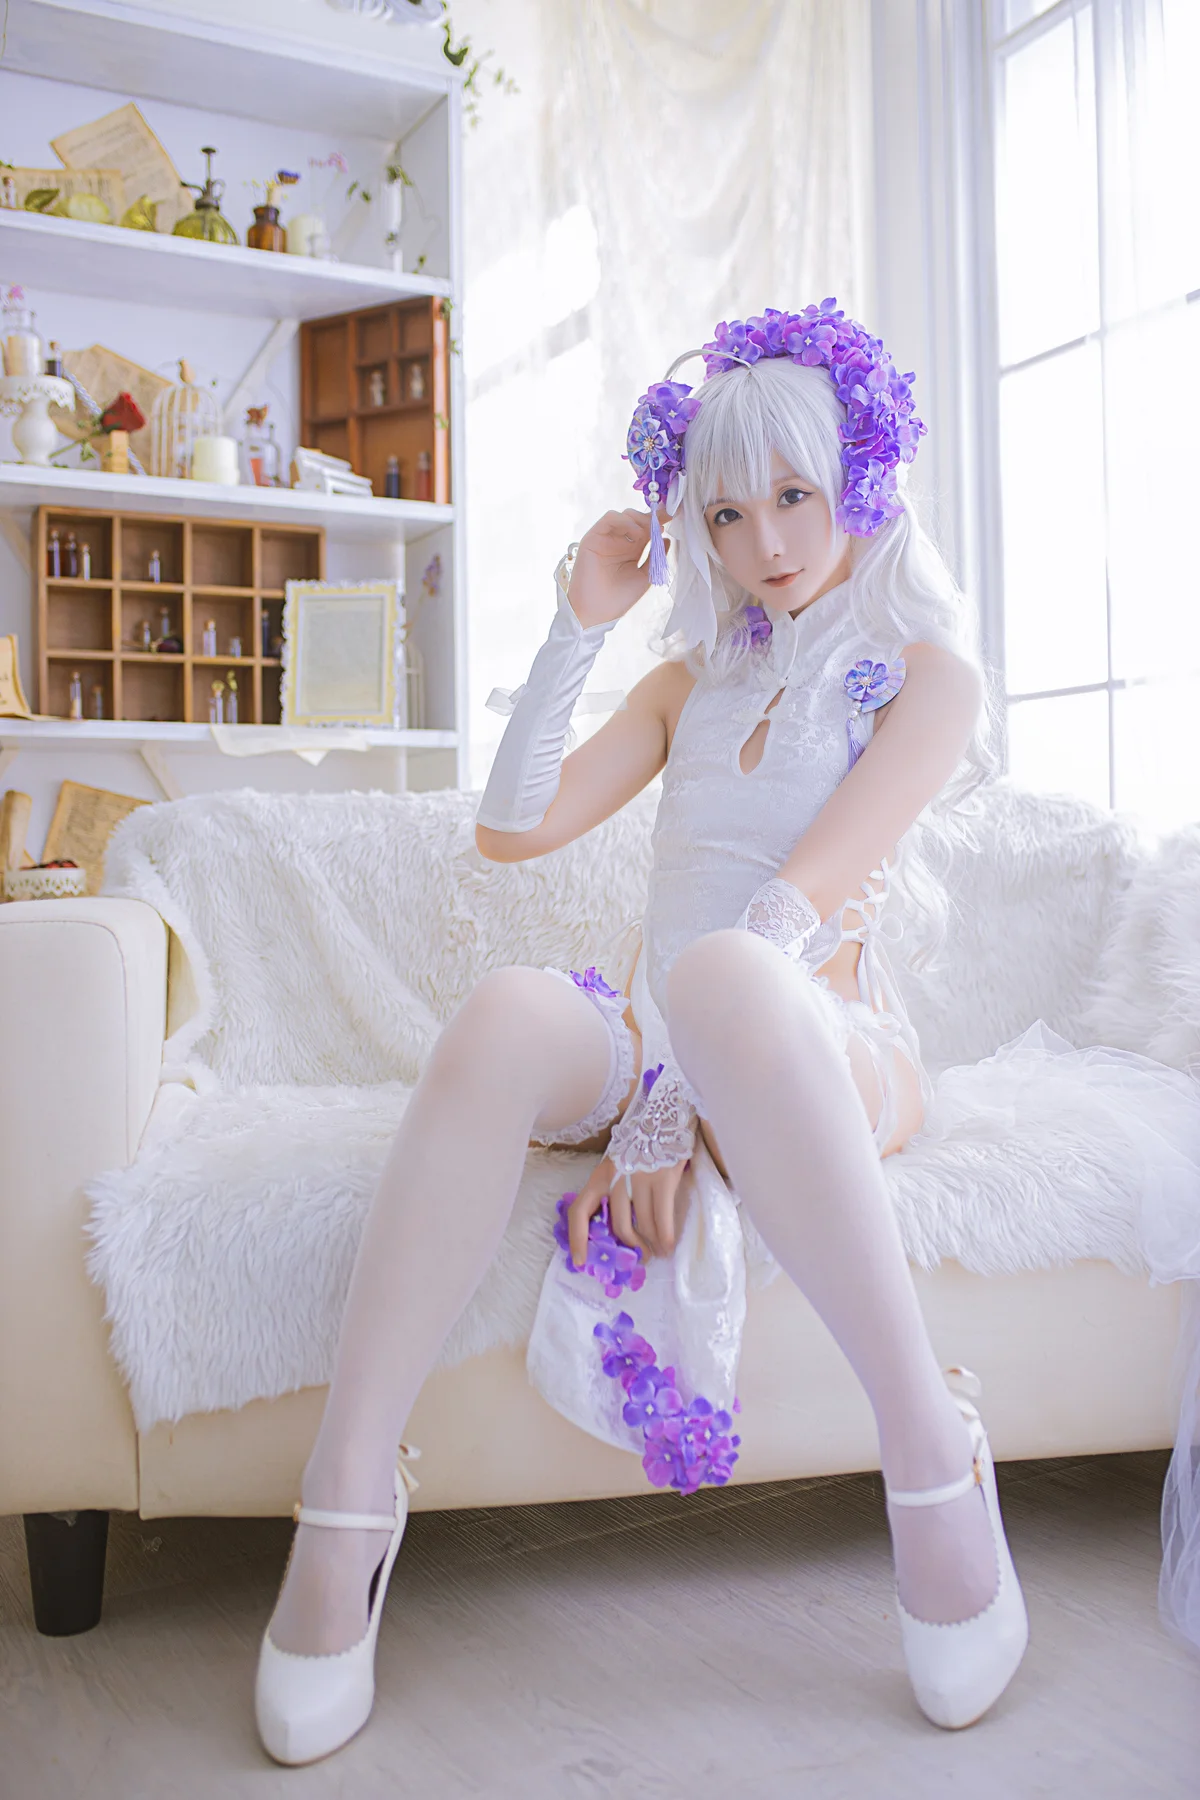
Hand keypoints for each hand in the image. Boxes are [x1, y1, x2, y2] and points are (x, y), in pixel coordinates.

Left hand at [566, 1150, 691, 1265]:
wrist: (666, 1117)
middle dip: (631, 1247)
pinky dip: (665, 1237)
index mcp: (599, 1176)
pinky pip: (662, 1218)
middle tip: (640, 1257)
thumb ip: (612, 1192)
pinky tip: (668, 1245)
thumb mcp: (617, 1166)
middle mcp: (616, 1178)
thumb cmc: (641, 1146)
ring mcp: (640, 1178)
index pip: (580, 1211)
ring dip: (650, 1245)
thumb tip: (615, 1230)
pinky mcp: (663, 1179)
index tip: (581, 1262)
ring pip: (641, 1224)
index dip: (578, 1239)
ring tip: (658, 1252)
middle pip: (617, 1225)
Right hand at [568, 508, 669, 630]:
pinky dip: (625, 521)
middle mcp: (620, 542)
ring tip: (649, 532)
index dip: (660, 521)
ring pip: (624, 515)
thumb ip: (656, 557)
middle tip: (662, 523)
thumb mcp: (645, 576)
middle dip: (651, 518)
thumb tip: (668, 539)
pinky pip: (610, 518)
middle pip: (637, 518)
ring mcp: (607, 538)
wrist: (598, 612)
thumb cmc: (619, 598)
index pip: (647, 529)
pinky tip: (636, 535)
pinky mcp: (594, 537)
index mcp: (632, 550)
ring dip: (639, 519)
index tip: (674, 515)